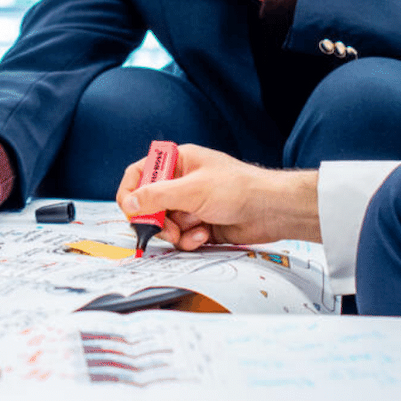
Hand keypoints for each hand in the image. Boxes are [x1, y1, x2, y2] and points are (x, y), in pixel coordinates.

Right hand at [116, 144, 319, 248]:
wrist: (272, 210)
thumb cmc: (239, 188)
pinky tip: (204, 235)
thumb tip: (129, 203)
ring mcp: (192, 205)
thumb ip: (156, 196)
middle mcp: (183, 182)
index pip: (141, 173)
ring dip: (176, 231)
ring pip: (165, 224)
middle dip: (156, 219)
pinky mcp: (201, 224)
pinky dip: (190, 239)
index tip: (131, 211)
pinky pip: (182, 236)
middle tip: (164, 229)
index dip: (131, 192)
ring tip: (193, 229)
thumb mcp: (192, 190)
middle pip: (150, 203)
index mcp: (179, 162)